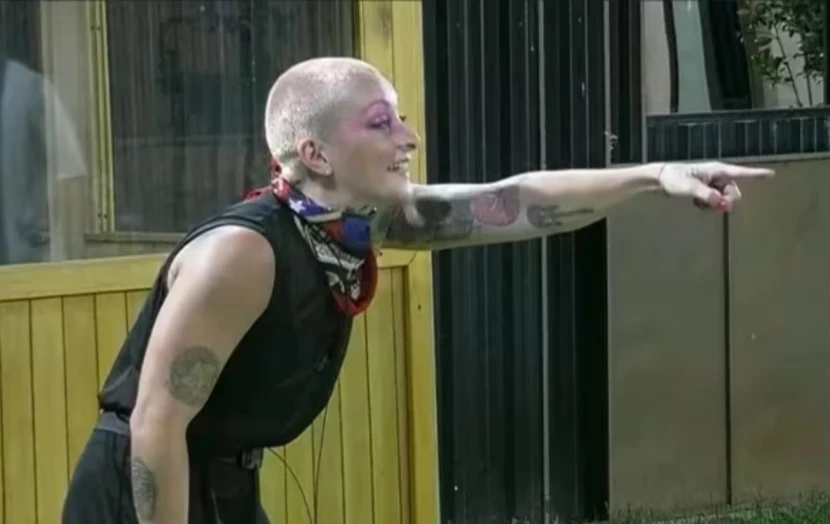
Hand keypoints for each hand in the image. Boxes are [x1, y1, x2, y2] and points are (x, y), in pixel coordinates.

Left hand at [657, 161, 773, 211]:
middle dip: (725, 201)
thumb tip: (722, 202)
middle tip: (712, 205)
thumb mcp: (690, 187)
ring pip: (723, 199)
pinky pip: (714, 202)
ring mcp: (711, 184)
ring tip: (698, 202)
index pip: (740, 172)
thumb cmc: (673, 178)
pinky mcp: (705, 190)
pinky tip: (696, 203)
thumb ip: (706, 195)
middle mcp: (716, 176)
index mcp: (716, 170)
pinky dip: (707, 205)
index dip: (756, 174)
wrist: (659, 180)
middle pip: (732, 192)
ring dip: (714, 205)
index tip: (771, 174)